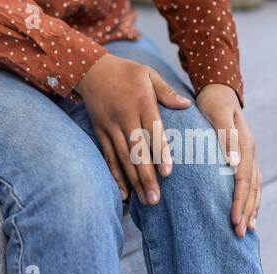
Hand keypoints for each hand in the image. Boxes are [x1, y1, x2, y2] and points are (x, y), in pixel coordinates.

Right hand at [76, 53, 190, 204]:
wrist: (90, 69)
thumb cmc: (126, 72)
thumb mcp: (149, 74)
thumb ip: (167, 92)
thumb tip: (186, 105)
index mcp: (141, 103)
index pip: (153, 131)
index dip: (160, 152)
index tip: (167, 173)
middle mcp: (125, 118)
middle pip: (137, 151)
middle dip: (147, 177)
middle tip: (156, 200)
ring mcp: (111, 127)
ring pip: (123, 159)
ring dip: (134, 181)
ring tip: (145, 201)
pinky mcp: (101, 133)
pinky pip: (108, 157)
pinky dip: (115, 176)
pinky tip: (123, 194)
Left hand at [197, 84, 262, 237]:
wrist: (220, 91)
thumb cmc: (214, 103)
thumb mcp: (218, 114)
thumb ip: (226, 137)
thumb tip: (235, 163)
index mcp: (245, 143)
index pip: (244, 178)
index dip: (240, 200)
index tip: (234, 219)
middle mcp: (251, 151)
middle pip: (252, 186)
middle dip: (246, 210)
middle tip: (239, 232)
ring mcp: (250, 154)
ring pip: (255, 186)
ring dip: (252, 208)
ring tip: (246, 229)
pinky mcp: (245, 157)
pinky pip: (252, 181)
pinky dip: (252, 198)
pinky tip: (249, 211)